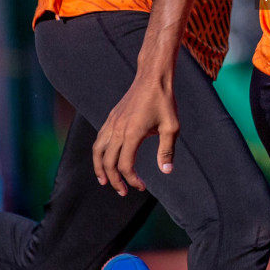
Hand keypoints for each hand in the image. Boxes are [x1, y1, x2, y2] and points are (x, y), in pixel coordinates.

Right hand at [92, 69, 178, 195]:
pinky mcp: (111, 117)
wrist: (152, 77)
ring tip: (104, 181)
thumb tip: (166, 172)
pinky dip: (99, 153)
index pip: (125, 165)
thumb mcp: (171, 127)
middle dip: (114, 180)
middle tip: (123, 192)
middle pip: (108, 162)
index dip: (132, 180)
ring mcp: (112, 122)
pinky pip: (100, 139)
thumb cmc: (164, 101)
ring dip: (99, 168)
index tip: (141, 186)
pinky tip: (105, 158)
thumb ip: (167, 150)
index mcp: (132, 134)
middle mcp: (118, 129)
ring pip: (98, 150)